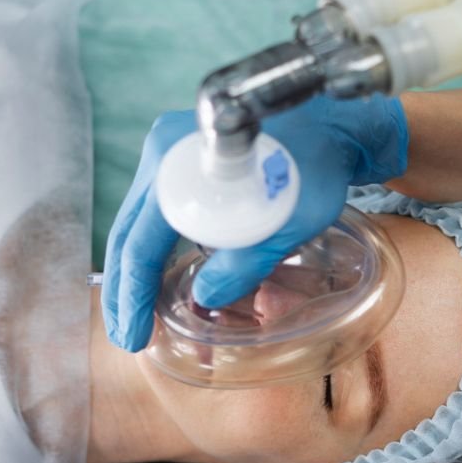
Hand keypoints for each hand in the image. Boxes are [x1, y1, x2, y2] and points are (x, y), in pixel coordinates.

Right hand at [102, 94, 408, 351]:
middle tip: (127, 336)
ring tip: (138, 317)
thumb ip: (246, 263)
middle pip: (129, 233)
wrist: (337, 126)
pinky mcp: (186, 161)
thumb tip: (204, 299)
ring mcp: (172, 154)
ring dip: (136, 272)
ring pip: (139, 223)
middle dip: (125, 291)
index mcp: (180, 165)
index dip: (135, 295)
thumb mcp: (288, 223)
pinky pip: (158, 212)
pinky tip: (157, 280)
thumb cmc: (317, 168)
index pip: (141, 242)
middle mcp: (165, 153)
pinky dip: (154, 249)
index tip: (136, 336)